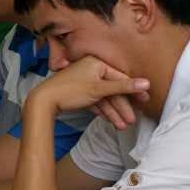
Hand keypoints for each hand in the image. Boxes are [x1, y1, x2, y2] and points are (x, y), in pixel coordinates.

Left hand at [29, 57, 148, 128]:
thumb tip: (146, 83)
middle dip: (122, 106)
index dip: (133, 90)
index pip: (120, 78)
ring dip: (114, 112)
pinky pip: (95, 102)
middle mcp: (91, 70)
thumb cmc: (69, 91)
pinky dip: (103, 111)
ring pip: (104, 98)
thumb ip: (123, 87)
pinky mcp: (79, 93)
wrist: (43, 101)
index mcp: (96, 63)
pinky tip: (112, 122)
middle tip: (133, 119)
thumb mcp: (99, 89)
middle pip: (112, 90)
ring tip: (122, 126)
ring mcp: (84, 82)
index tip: (145, 100)